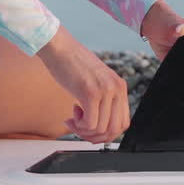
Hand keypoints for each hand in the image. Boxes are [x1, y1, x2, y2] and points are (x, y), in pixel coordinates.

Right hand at [36, 25, 128, 142]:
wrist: (60, 48)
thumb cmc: (73, 65)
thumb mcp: (97, 82)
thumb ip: (104, 99)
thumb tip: (102, 127)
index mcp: (120, 86)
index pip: (124, 123)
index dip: (107, 133)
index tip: (92, 130)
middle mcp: (116, 88)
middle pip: (114, 130)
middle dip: (95, 136)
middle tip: (81, 129)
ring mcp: (105, 91)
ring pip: (101, 129)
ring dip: (83, 131)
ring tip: (73, 119)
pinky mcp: (90, 93)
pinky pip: (90, 124)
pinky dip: (79, 126)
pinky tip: (71, 115)